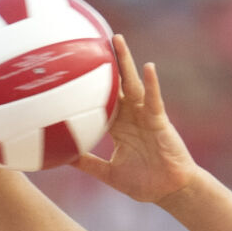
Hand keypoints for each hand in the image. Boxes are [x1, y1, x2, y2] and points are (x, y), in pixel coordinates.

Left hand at [71, 40, 199, 202]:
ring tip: (116, 40)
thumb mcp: (107, 173)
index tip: (75, 67)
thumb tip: (62, 158)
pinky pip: (155, 99)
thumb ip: (87, 163)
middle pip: (116, 85)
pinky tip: (148, 67)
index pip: (102, 101)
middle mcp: (131, 116)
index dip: (90, 85)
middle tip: (93, 39)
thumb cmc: (143, 183)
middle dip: (107, 63)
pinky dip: (152, 84)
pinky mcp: (160, 121)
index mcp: (119, 127)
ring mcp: (146, 116)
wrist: (169, 191)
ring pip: (134, 84)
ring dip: (126, 62)